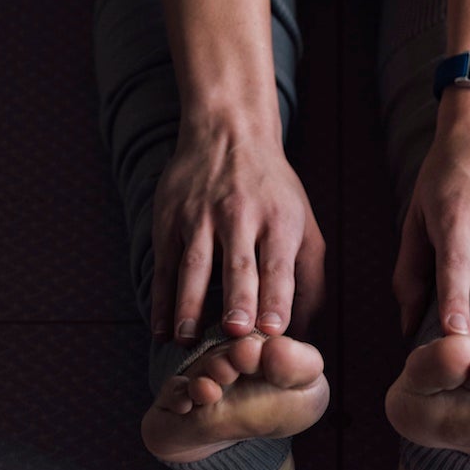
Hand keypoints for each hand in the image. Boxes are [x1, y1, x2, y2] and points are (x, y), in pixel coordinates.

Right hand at [152, 112, 325, 344]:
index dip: (276, 297)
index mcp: (279, 220)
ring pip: (195, 265)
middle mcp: (240, 216)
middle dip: (238, 299)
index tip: (272, 328)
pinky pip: (165, 265)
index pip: (278, 264)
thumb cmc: (273, 193)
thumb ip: (308, 279)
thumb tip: (301, 332)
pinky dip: (161, 299)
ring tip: (188, 338)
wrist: (229, 132)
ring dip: (190, 304)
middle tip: (235, 332)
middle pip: (238, 264)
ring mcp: (201, 216)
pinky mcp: (170, 219)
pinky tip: (161, 327)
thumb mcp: (304, 224)